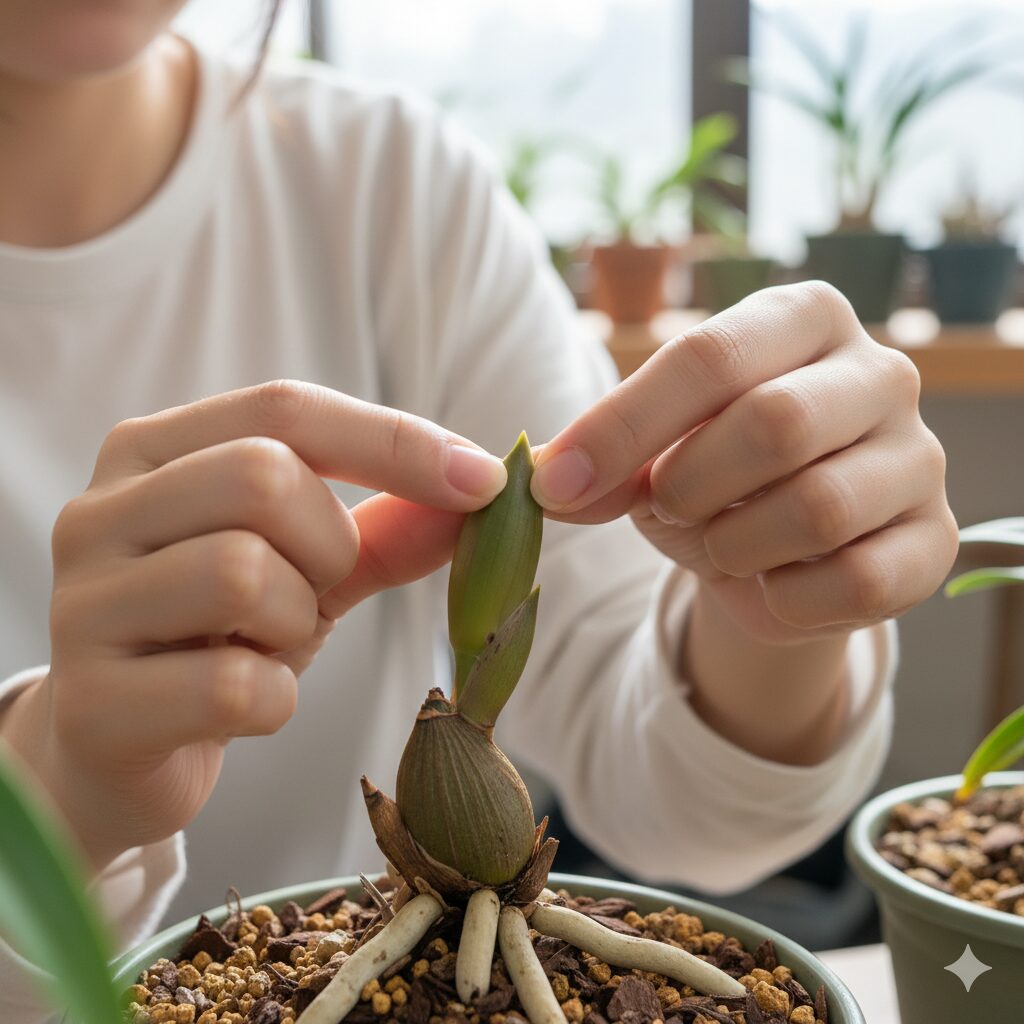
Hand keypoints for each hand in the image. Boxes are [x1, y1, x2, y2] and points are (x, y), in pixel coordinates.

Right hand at [1, 381, 504, 867]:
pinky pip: (232, 686)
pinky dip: (273, 700)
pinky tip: (244, 704)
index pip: (283, 409)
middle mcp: (100, 512)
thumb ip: (387, 526)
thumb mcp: (305, 566)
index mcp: (151, 453)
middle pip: (263, 477)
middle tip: (312, 591)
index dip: (394, 440)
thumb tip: (482, 488)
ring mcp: (83, 606)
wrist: (119, 748)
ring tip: (265, 645)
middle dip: (328, 546)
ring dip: (295, 621)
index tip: (482, 479)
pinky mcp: (92, 705)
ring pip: (243, 572)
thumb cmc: (220, 636)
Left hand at [531, 283, 958, 646]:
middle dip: (690, 486)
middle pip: (774, 423)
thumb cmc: (709, 477)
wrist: (776, 552)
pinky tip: (771, 583)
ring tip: (721, 542)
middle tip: (667, 506)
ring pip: (817, 508)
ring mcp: (919, 455)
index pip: (708, 356)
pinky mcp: (934, 540)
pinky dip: (786, 599)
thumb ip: (595, 462)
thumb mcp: (644, 456)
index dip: (622, 426)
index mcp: (800, 319)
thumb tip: (547, 481)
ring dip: (734, 545)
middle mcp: (879, 371)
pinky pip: (856, 582)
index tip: (556, 483)